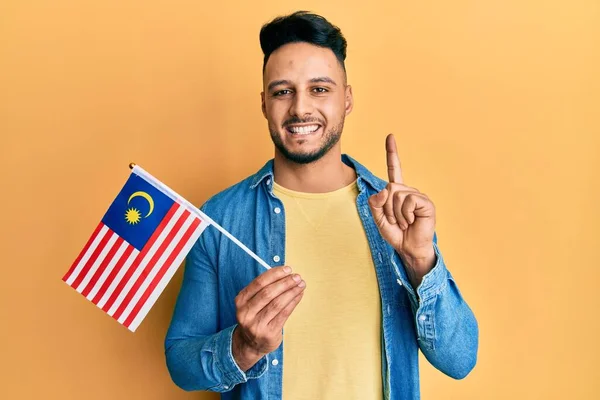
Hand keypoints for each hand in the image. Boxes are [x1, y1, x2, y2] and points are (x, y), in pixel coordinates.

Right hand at [232, 266, 305, 370]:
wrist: (251, 344)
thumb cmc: (255, 317)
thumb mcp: (252, 302)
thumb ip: (264, 288)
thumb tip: (285, 273)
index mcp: (241, 300)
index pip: (259, 283)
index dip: (275, 274)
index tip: (287, 269)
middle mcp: (246, 313)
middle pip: (268, 293)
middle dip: (285, 282)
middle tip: (297, 277)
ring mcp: (256, 324)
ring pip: (277, 303)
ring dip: (291, 292)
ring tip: (301, 285)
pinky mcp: (268, 333)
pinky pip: (284, 314)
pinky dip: (293, 302)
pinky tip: (298, 295)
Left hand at [368, 134, 436, 286]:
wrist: (409, 249)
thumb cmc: (396, 234)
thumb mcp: (378, 219)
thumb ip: (375, 204)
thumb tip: (383, 191)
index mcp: (397, 192)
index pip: (394, 169)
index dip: (392, 153)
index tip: (390, 136)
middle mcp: (408, 191)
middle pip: (389, 188)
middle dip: (386, 208)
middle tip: (395, 221)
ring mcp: (418, 196)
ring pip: (397, 195)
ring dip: (395, 213)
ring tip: (404, 222)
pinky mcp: (426, 203)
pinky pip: (408, 201)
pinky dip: (405, 214)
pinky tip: (411, 222)